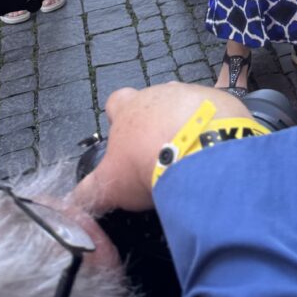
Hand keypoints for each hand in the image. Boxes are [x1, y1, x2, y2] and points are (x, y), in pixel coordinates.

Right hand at [73, 82, 249, 213]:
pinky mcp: (222, 101)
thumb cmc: (146, 164)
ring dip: (186, 123)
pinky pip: (215, 112)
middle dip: (157, 122)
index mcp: (130, 108)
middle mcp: (161, 93)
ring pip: (186, 104)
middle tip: (160, 151)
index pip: (117, 100)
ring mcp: (193, 93)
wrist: (198, 152)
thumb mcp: (109, 185)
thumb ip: (89, 191)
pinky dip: (213, 127)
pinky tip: (213, 150)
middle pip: (155, 101)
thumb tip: (74, 203)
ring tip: (190, 152)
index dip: (118, 115)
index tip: (125, 135)